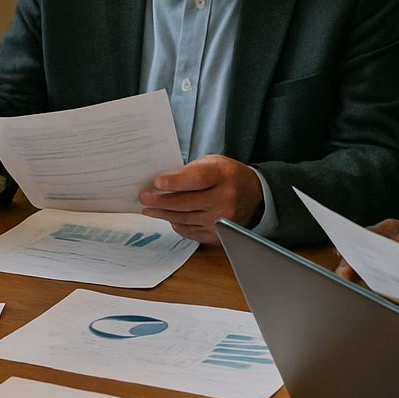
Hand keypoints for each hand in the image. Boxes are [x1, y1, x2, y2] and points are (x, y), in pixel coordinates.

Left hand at [138, 154, 261, 243]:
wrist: (255, 196)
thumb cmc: (228, 176)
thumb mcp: (212, 162)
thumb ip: (189, 171)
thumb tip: (161, 183)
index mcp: (223, 176)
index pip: (196, 180)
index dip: (174, 182)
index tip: (156, 183)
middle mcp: (224, 199)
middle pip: (185, 203)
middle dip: (159, 201)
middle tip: (144, 198)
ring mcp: (222, 220)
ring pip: (185, 219)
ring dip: (163, 214)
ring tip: (149, 209)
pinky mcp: (218, 235)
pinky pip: (191, 232)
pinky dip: (177, 224)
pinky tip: (168, 218)